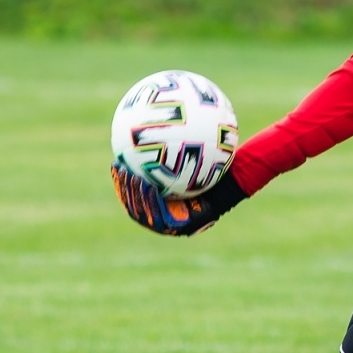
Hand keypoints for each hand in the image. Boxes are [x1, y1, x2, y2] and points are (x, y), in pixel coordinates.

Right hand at [111, 160, 245, 235]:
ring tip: (131, 178)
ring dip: (136, 197)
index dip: (121, 184)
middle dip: (125, 190)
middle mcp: (169, 218)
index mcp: (164, 205)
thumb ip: (168, 148)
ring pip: (147, 215)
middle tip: (120, 171)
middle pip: (137, 209)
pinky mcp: (190, 228)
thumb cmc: (214, 164)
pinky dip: (154, 203)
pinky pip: (166, 217)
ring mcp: (178, 226)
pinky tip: (149, 186)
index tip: (116, 164)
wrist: (237, 179)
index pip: (135, 198)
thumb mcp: (189, 152)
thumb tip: (146, 124)